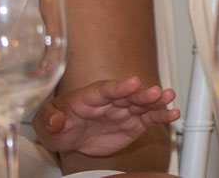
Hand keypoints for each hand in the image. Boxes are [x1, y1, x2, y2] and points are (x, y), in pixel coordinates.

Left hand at [33, 76, 178, 157]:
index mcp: (88, 97)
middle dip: (142, 94)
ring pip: (141, 104)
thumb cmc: (57, 124)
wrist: (69, 135)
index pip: (105, 90)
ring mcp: (122, 111)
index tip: (133, 82)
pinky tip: (173, 113)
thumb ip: (49, 120)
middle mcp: (109, 101)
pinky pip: (148, 119)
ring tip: (169, 97)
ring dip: (155, 101)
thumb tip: (56, 120)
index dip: (119, 87)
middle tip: (156, 92)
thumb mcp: (45, 123)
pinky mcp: (132, 123)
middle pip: (128, 96)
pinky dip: (161, 116)